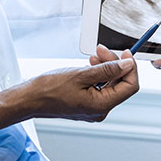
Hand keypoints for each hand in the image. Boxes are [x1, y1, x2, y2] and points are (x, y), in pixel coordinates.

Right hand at [21, 50, 138, 121]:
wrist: (30, 99)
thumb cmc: (49, 90)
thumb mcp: (81, 74)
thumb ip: (107, 70)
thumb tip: (127, 65)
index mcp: (102, 106)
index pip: (129, 86)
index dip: (130, 68)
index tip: (126, 54)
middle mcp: (100, 110)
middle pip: (119, 84)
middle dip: (114, 64)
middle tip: (102, 50)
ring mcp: (93, 108)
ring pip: (109, 84)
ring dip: (105, 67)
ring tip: (93, 56)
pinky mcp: (86, 104)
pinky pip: (99, 88)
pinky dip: (97, 75)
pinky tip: (89, 65)